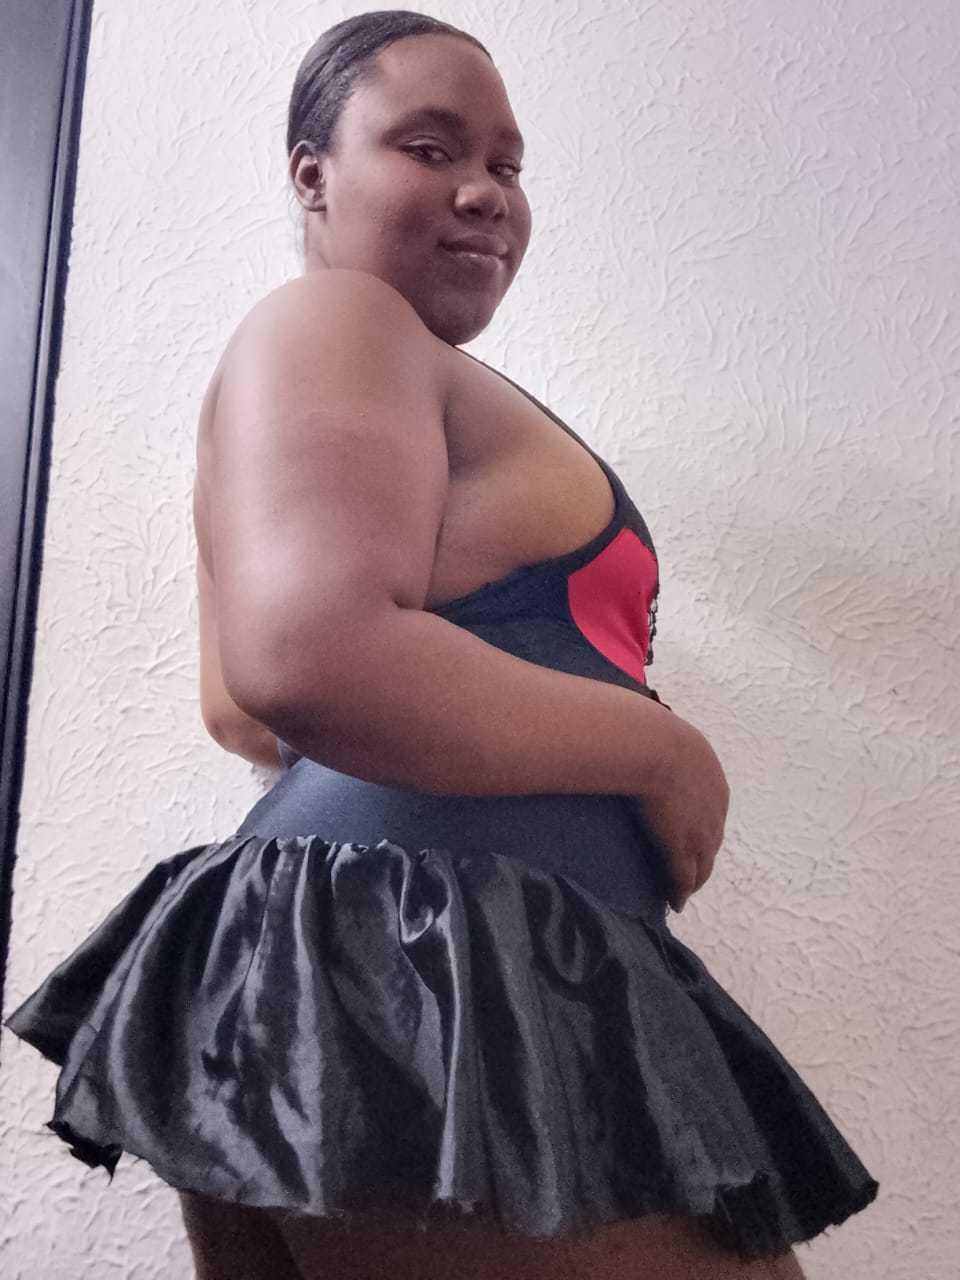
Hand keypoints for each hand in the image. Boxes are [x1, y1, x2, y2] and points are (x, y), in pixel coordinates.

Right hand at [625, 715, 729, 911]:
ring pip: (702, 864)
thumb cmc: (650, 734)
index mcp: (712, 780)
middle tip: (692, 872)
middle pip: (712, 842)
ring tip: (683, 891)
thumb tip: (633, 731)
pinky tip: (675, 901)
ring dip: (694, 879)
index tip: (692, 838)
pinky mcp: (682, 847)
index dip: (701, 827)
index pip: (711, 812)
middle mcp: (714, 808)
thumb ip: (657, 742)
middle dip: (703, 858)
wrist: (652, 747)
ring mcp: (700, 830)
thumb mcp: (664, 735)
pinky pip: (684, 877)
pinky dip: (680, 891)